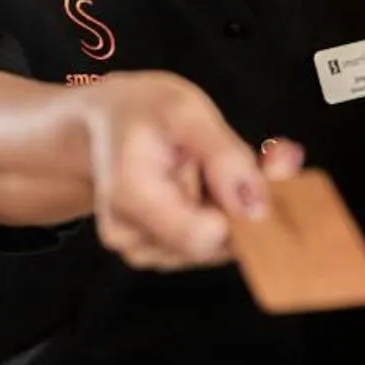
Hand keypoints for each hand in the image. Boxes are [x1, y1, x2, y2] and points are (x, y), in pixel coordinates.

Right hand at [77, 73, 300, 270]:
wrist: (106, 122)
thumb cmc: (144, 111)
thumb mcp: (187, 112)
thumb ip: (225, 158)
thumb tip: (257, 209)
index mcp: (130, 195)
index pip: (202, 236)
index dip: (242, 212)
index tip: (258, 169)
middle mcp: (128, 234)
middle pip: (213, 244)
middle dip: (241, 204)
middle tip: (248, 155)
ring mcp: (140, 249)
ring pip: (216, 248)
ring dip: (231, 209)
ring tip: (211, 163)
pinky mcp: (156, 254)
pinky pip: (207, 247)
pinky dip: (220, 217)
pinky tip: (207, 183)